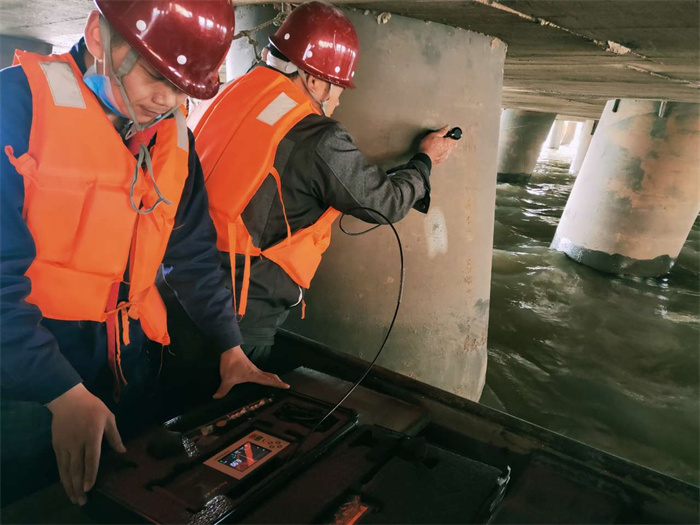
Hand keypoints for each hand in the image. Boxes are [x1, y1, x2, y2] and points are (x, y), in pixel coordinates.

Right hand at [46, 384, 125, 505]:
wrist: (68, 399)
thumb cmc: (92, 407)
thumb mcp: (108, 417)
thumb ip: (115, 436)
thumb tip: (123, 451)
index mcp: (92, 436)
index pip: (91, 459)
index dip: (90, 474)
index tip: (89, 487)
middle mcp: (77, 443)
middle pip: (77, 469)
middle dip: (79, 486)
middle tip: (82, 501)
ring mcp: (65, 445)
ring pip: (66, 469)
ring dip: (69, 486)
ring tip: (74, 499)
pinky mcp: (57, 446)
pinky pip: (60, 464)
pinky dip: (63, 476)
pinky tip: (66, 485)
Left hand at [213, 346, 289, 398]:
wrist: (229, 349)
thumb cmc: (231, 363)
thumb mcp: (226, 379)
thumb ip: (222, 390)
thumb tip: (216, 398)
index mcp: (254, 375)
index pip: (269, 380)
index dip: (278, 384)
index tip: (287, 386)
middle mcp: (256, 372)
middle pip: (270, 376)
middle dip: (278, 381)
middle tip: (284, 386)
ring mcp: (253, 368)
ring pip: (266, 374)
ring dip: (272, 378)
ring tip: (275, 383)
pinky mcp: (249, 366)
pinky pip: (261, 372)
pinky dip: (265, 376)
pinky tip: (261, 379)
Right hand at [419, 125, 458, 165]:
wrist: (424, 158)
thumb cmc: (428, 147)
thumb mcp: (434, 135)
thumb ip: (442, 131)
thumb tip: (447, 127)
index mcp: (448, 142)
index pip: (455, 138)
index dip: (454, 135)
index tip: (451, 134)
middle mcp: (447, 150)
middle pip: (454, 145)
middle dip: (452, 142)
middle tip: (448, 138)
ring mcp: (444, 156)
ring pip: (449, 151)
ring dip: (447, 147)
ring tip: (442, 145)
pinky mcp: (440, 160)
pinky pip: (444, 156)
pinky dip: (443, 153)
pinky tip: (439, 151)